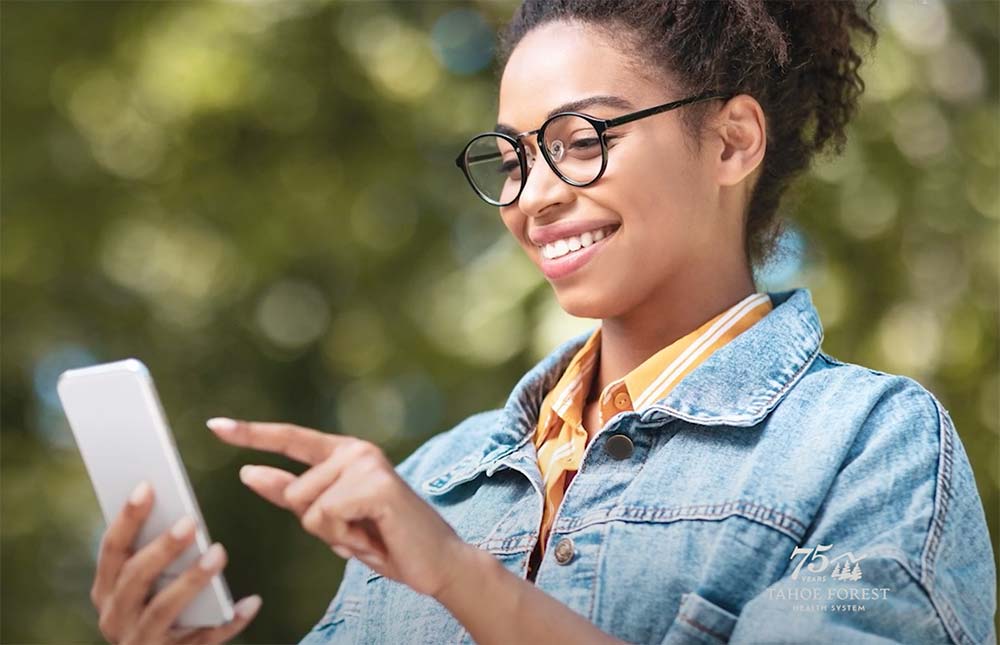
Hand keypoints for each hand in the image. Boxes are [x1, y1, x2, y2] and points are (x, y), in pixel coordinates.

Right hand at [90, 481, 261, 643]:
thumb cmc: (156, 607)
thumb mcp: (146, 584)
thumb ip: (156, 553)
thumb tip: (183, 511)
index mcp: (106, 590)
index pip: (112, 549)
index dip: (128, 517)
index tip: (148, 485)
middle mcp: (115, 617)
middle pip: (134, 578)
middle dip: (162, 548)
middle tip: (191, 521)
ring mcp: (140, 642)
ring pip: (163, 610)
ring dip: (191, 580)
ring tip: (219, 553)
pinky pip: (203, 640)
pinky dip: (229, 622)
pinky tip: (252, 601)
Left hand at [206, 417, 470, 598]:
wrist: (435, 562)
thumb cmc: (385, 539)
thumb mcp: (331, 519)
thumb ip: (291, 494)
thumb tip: (247, 471)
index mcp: (343, 453)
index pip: (290, 439)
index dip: (251, 433)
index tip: (214, 425)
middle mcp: (355, 450)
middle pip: (294, 493)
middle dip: (318, 525)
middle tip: (358, 529)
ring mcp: (367, 463)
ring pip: (307, 508)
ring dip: (334, 533)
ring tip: (369, 532)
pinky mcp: (376, 484)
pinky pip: (327, 516)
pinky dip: (347, 537)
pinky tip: (375, 535)